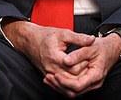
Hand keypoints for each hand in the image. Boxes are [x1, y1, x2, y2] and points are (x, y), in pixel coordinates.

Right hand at [3, 21, 120, 97]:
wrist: (29, 40)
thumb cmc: (45, 36)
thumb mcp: (63, 33)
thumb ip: (78, 38)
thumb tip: (91, 39)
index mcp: (56, 57)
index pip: (75, 69)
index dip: (85, 64)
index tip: (90, 58)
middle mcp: (51, 68)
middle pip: (71, 80)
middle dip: (83, 75)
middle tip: (90, 66)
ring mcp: (49, 74)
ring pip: (66, 86)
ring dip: (76, 82)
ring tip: (85, 73)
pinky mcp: (48, 76)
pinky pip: (60, 86)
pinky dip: (69, 85)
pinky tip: (75, 79)